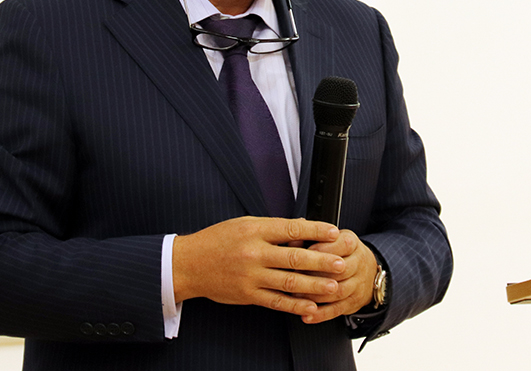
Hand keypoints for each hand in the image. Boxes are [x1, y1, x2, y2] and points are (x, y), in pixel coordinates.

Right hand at [172, 217, 345, 318]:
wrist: (190, 264)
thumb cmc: (217, 240)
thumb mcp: (243, 224)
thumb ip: (272, 228)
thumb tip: (300, 228)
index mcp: (254, 230)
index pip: (290, 228)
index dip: (314, 230)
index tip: (333, 231)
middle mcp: (254, 253)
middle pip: (294, 257)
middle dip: (321, 261)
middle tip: (341, 263)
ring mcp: (251, 276)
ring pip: (288, 281)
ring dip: (314, 285)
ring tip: (333, 286)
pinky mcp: (248, 294)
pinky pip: (276, 301)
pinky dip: (295, 305)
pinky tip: (310, 306)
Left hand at [300, 230, 377, 323]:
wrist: (368, 271)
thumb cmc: (341, 252)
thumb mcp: (330, 239)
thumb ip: (310, 238)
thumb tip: (292, 242)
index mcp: (352, 243)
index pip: (339, 245)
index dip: (319, 251)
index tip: (301, 255)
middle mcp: (358, 263)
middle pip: (339, 270)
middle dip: (315, 275)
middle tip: (294, 277)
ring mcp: (358, 284)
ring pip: (338, 291)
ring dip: (316, 296)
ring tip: (296, 297)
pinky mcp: (354, 302)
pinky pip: (337, 310)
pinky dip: (321, 314)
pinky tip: (307, 315)